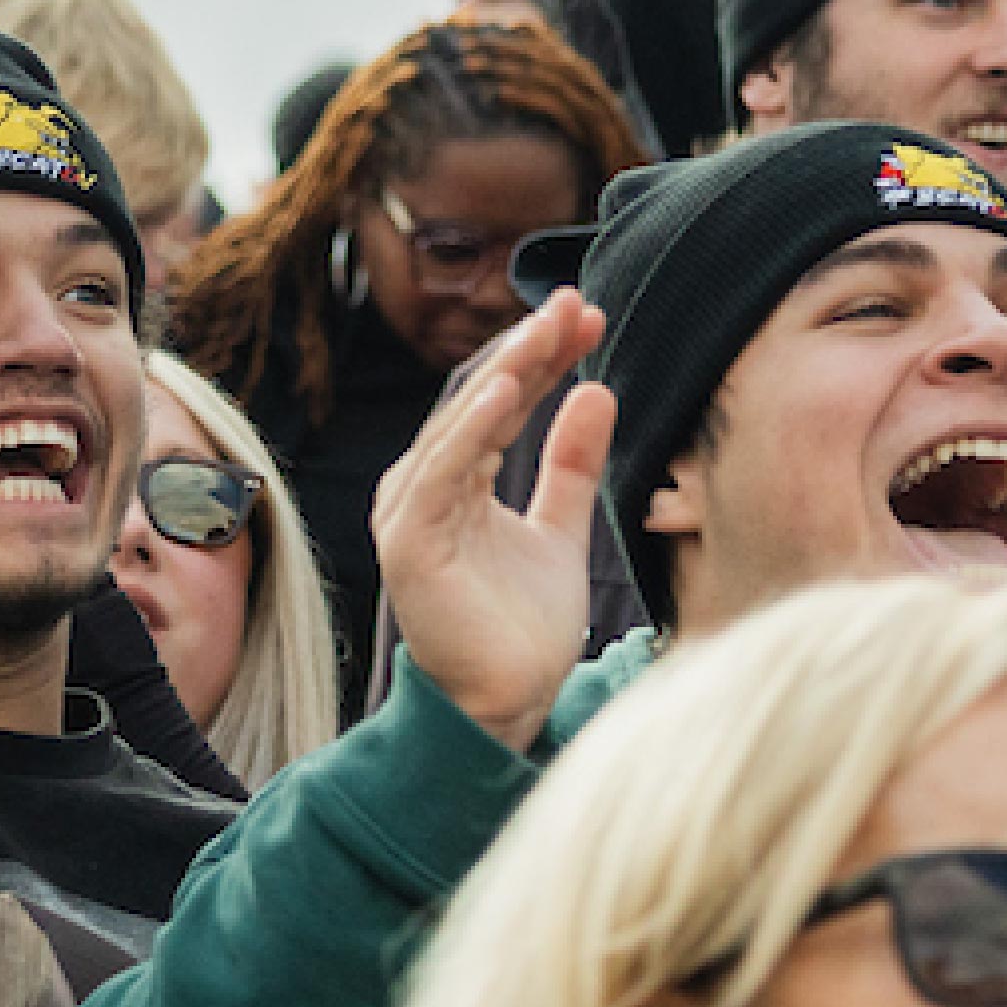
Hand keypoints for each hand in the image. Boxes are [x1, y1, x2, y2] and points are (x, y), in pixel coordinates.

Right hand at [372, 293, 611, 752]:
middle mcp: (424, 486)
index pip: (501, 399)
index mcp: (453, 479)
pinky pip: (439, 474)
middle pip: (478, 400)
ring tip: (545, 331)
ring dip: (503, 374)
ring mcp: (411, 512)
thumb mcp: (560, 529)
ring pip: (458, 426)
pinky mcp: (409, 542)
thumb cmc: (524, 627)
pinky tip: (504, 393)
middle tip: (574, 303)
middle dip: (528, 348)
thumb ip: (571, 464)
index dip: (544, 356)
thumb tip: (597, 390)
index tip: (591, 315)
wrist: (507, 702)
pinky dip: (468, 431)